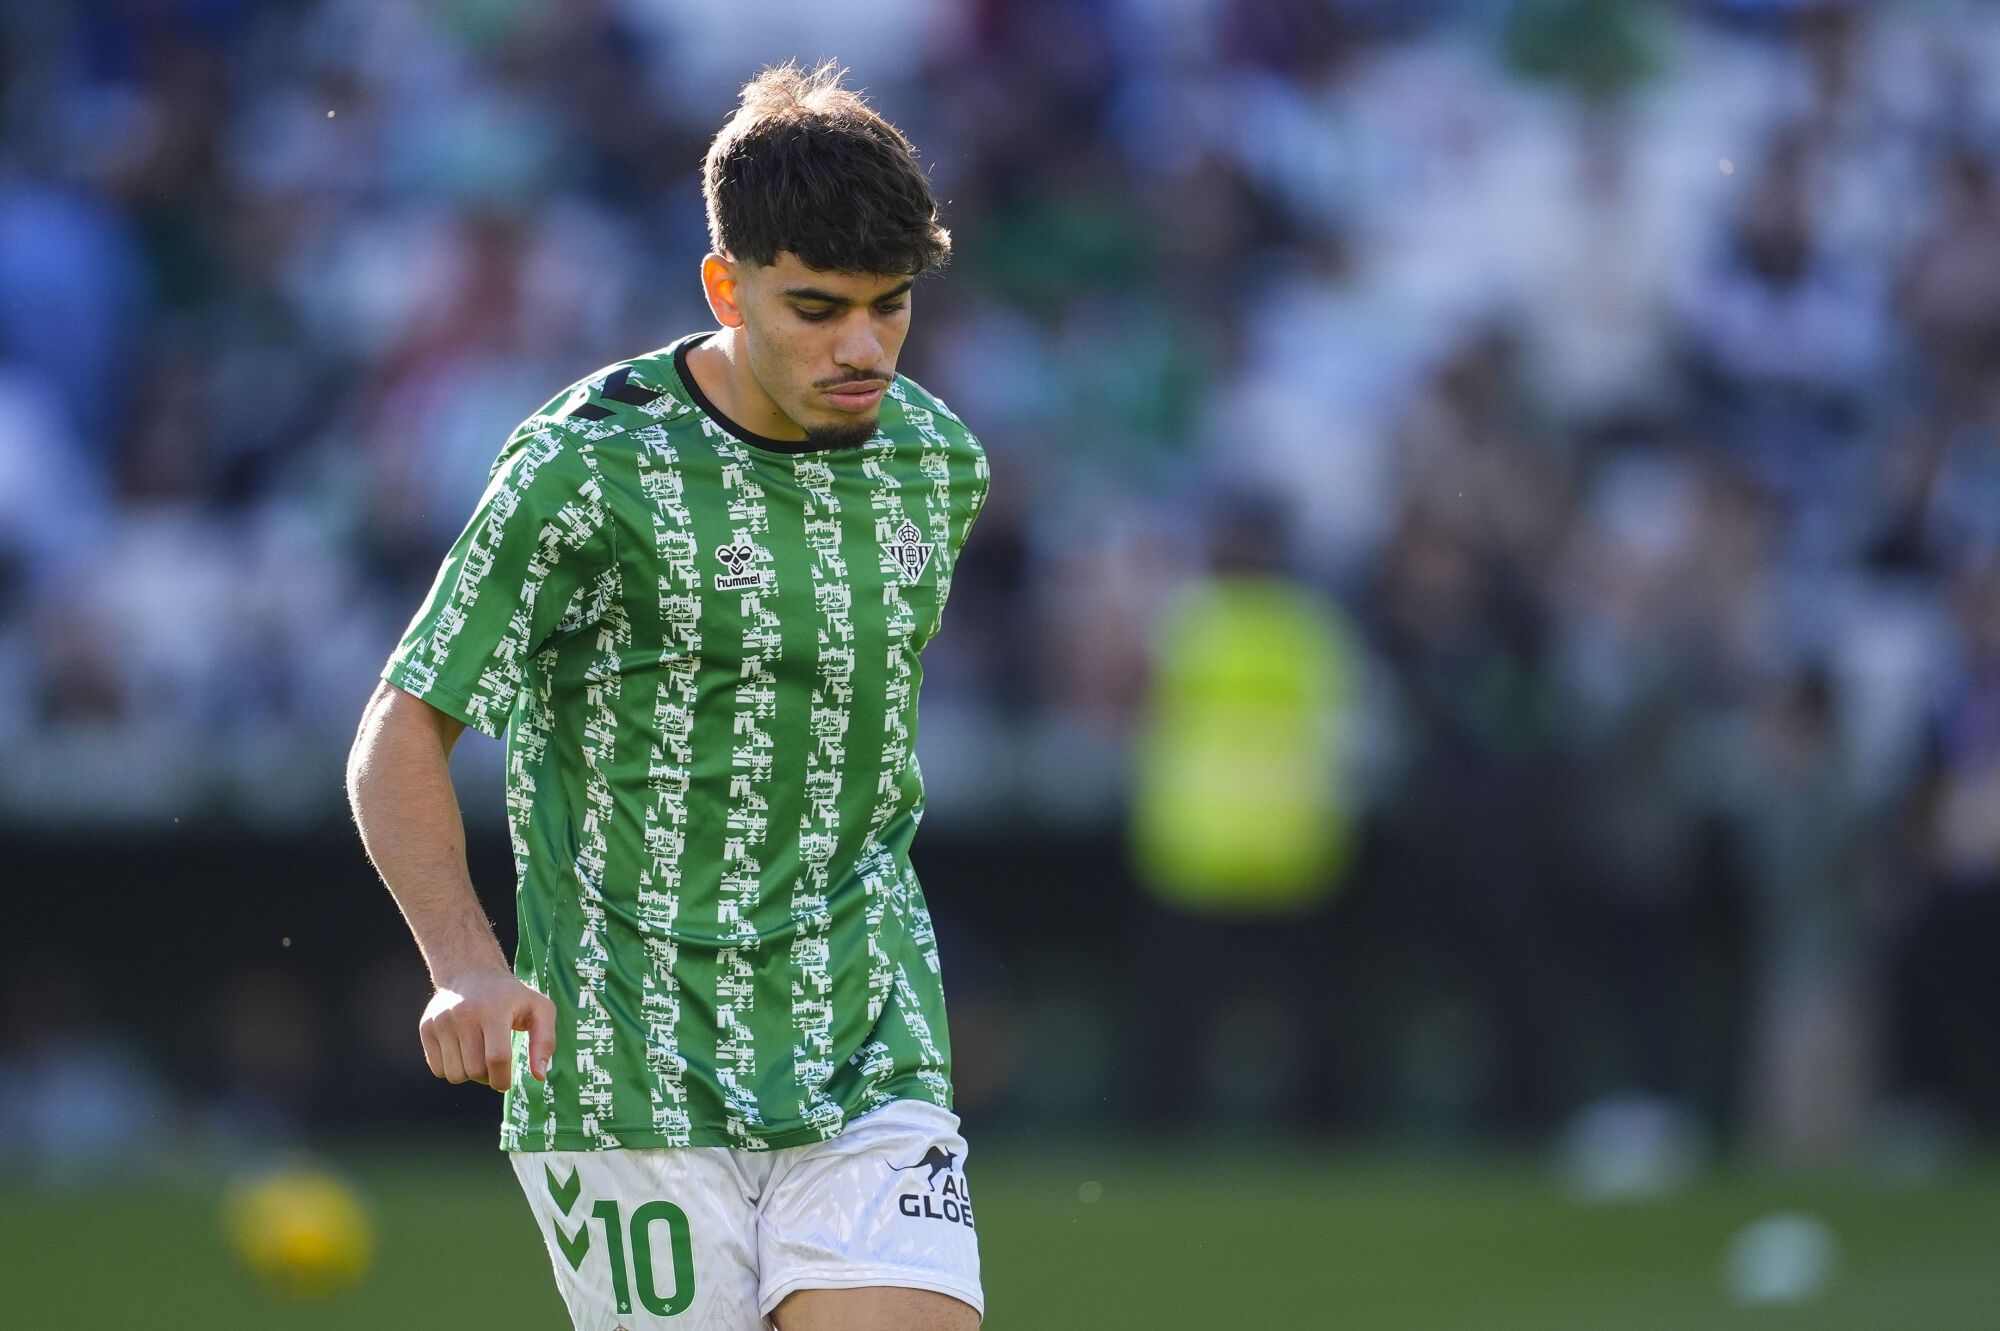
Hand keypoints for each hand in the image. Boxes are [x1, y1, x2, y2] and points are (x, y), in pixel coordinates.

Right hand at [419, 966, 556, 1091]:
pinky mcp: (426, 1027)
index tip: (506, 1081)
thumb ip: (545, 1041)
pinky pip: (437, 1070)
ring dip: (469, 1074)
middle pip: (475, 1070)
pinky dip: (451, 1069)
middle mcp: (463, 1014)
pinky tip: (462, 1051)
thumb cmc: (510, 996)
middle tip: (494, 1063)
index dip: (503, 1079)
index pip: (497, 1059)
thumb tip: (539, 1076)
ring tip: (478, 1055)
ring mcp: (441, 1021)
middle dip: (488, 1077)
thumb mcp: (540, 1009)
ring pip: (454, 1075)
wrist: (470, 972)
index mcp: (493, 1011)